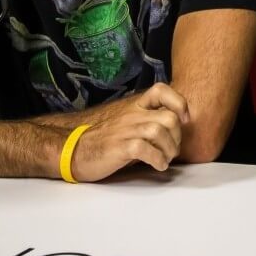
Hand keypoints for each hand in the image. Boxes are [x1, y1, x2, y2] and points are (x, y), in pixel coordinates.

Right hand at [68, 83, 190, 182]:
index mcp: (134, 106)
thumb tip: (175, 130)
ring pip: (160, 132)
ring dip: (169, 150)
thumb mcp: (127, 123)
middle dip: (177, 137)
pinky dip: (158, 160)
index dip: (178, 102)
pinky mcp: (119, 147)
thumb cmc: (103, 140)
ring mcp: (125, 130)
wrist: (71, 150)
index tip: (184, 119)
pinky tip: (157, 166)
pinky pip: (146, 150)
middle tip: (171, 150)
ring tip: (165, 159)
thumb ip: (147, 120)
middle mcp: (131, 115)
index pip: (161, 89)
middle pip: (169, 117)